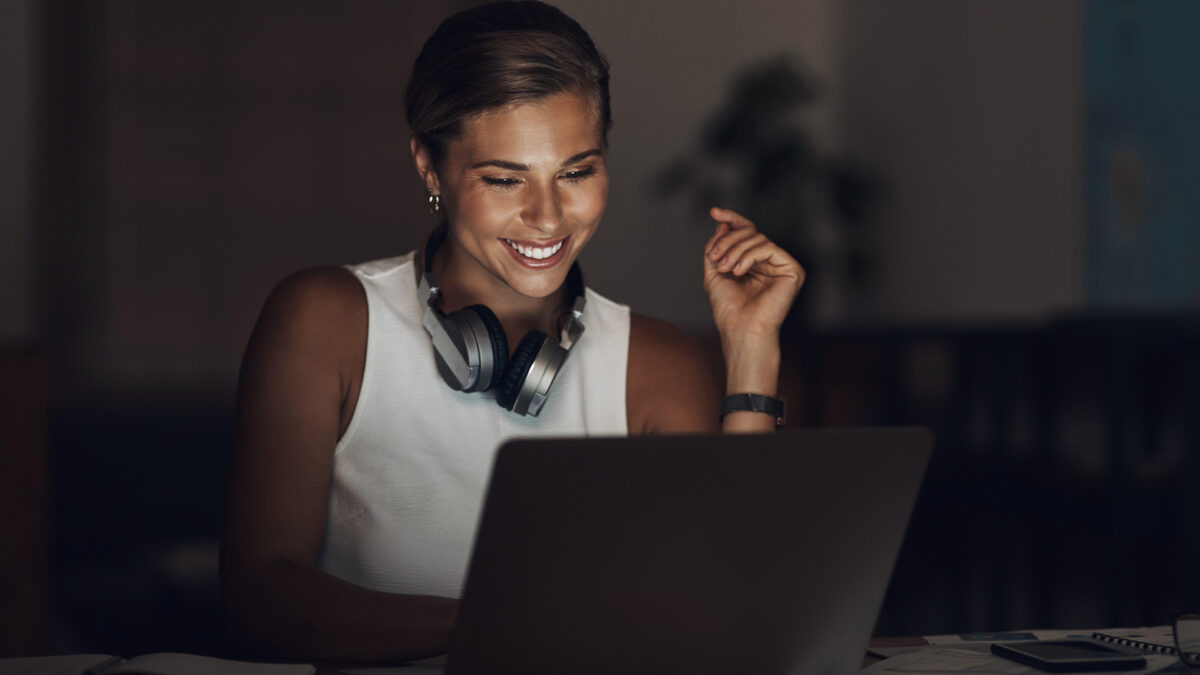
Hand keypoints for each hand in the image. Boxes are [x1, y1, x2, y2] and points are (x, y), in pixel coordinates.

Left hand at [703, 207, 804, 341]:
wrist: (741, 330)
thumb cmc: (729, 309)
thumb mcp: (714, 272)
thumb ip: (717, 246)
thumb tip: (723, 223)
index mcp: (755, 262)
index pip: (746, 231)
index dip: (731, 219)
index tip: (714, 212)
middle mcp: (771, 262)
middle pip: (750, 232)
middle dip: (728, 241)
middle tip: (714, 258)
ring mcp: (782, 265)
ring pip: (757, 238)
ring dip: (734, 249)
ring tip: (724, 268)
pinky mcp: (793, 270)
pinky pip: (769, 247)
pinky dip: (749, 256)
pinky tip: (739, 271)